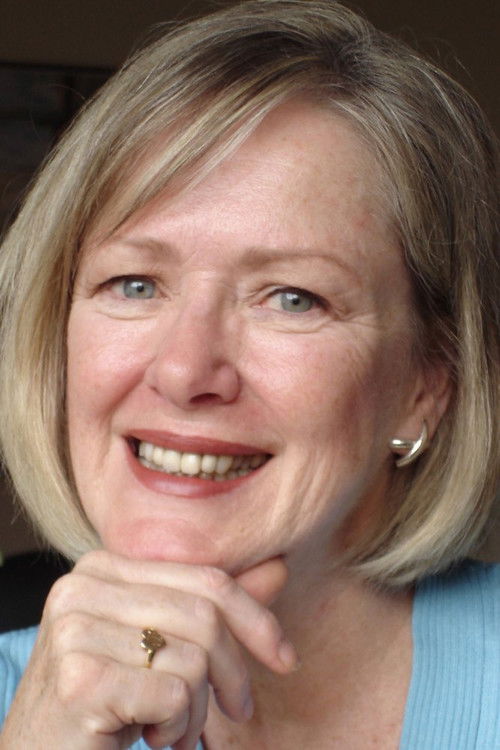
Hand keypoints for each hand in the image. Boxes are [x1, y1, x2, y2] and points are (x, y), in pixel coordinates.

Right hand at [0, 550, 295, 749]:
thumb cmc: (105, 702)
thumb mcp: (160, 647)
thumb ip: (211, 608)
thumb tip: (277, 567)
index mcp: (102, 566)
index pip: (204, 578)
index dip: (256, 619)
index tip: (284, 658)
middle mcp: (81, 586)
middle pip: (204, 616)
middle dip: (234, 672)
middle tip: (235, 711)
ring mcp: (74, 629)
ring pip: (193, 657)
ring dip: (198, 709)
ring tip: (171, 728)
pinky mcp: (80, 678)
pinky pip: (174, 693)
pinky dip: (178, 725)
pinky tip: (148, 735)